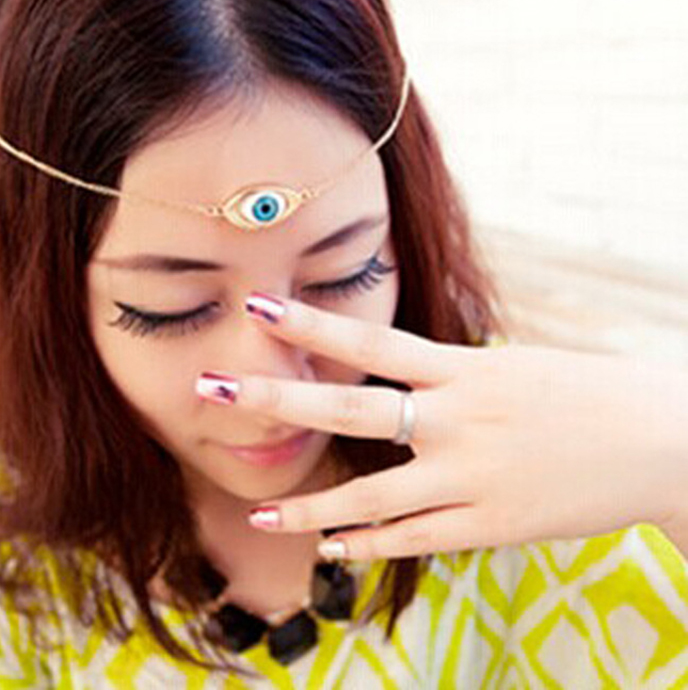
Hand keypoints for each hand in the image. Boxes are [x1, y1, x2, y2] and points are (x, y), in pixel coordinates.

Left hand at [196, 292, 687, 560]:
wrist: (660, 442)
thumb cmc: (582, 394)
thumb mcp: (511, 367)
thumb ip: (449, 375)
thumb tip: (396, 377)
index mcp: (464, 370)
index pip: (372, 340)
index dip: (312, 324)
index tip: (257, 305)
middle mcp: (457, 420)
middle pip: (351, 408)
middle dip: (277, 398)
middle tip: (210, 388)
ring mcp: (470, 477)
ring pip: (371, 495)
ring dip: (310, 506)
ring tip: (261, 512)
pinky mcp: (489, 525)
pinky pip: (413, 538)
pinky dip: (368, 543)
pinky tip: (331, 548)